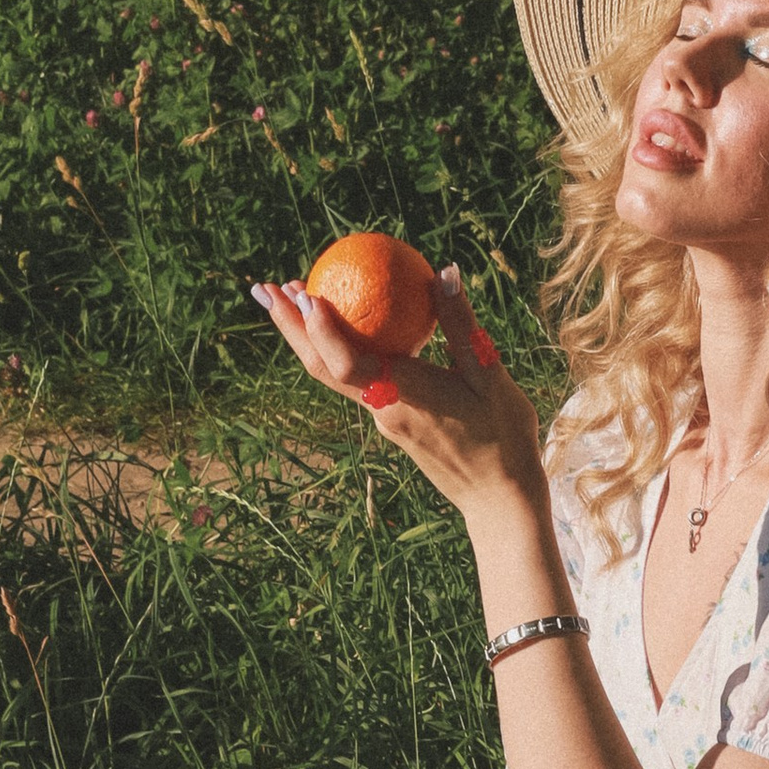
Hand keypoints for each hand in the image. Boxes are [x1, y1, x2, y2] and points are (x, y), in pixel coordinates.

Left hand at [251, 265, 544, 524]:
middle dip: (289, 327)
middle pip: (321, 367)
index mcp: (404, 396)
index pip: (347, 364)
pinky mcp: (390, 422)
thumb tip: (445, 271)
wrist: (499, 498)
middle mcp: (382, 408)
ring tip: (293, 297)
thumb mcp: (489, 375)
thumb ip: (462, 325)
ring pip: (332, 375)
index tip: (302, 294)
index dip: (320, 330)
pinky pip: (357, 380)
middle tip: (265, 288)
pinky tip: (350, 324)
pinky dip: (339, 349)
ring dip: (306, 338)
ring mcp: (382, 418)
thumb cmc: (503, 436)